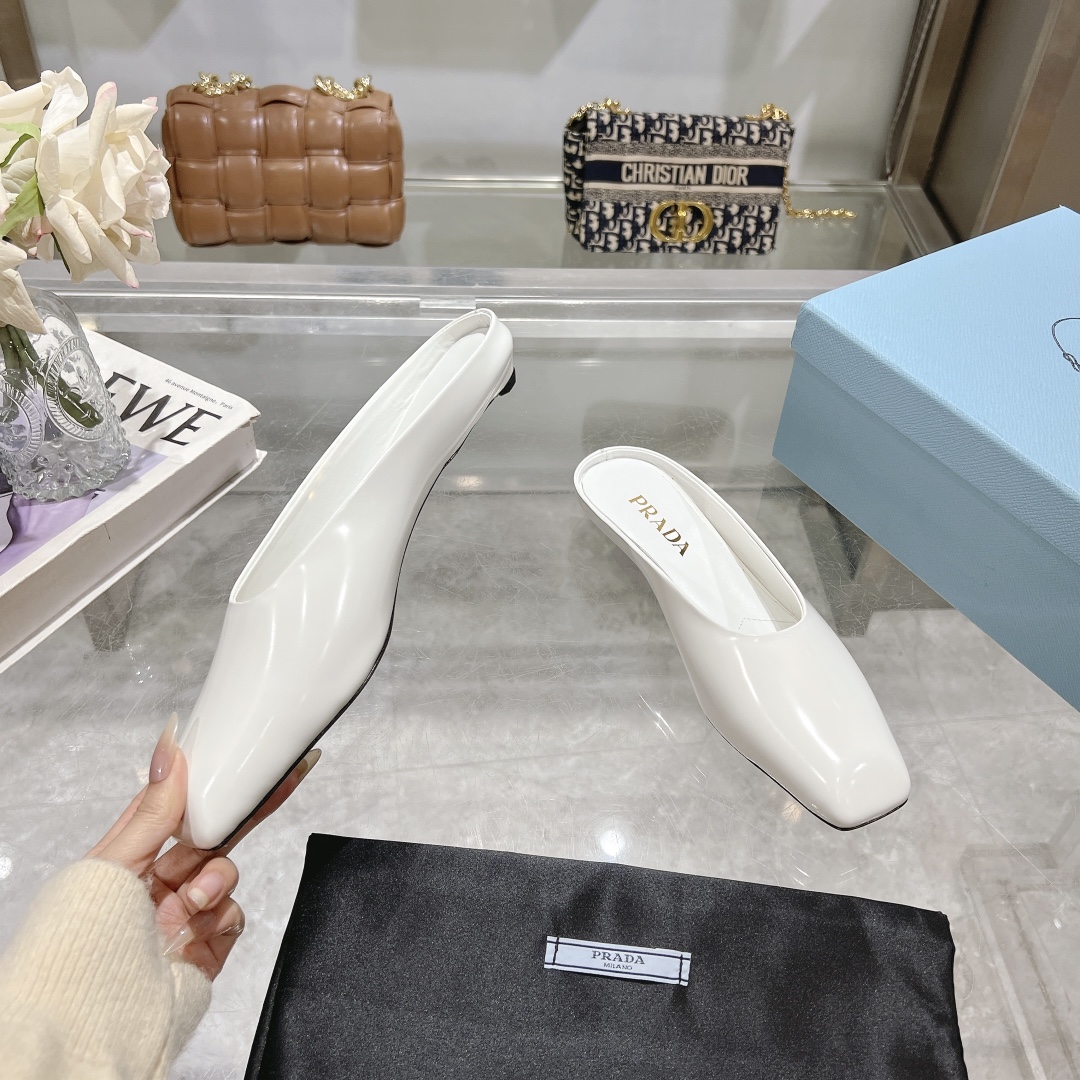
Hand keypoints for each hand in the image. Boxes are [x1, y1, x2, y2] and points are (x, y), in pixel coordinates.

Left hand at [87, 714, 318, 979]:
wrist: (98, 1014)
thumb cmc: (86, 938)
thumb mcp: (116, 862)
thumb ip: (154, 809)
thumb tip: (170, 748)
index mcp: (131, 856)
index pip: (174, 805)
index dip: (205, 779)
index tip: (238, 753)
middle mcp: (159, 882)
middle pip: (211, 836)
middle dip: (237, 816)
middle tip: (279, 780)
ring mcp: (185, 913)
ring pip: (226, 872)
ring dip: (217, 879)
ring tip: (195, 898)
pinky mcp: (207, 944)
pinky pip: (233, 914)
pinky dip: (220, 916)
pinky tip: (197, 927)